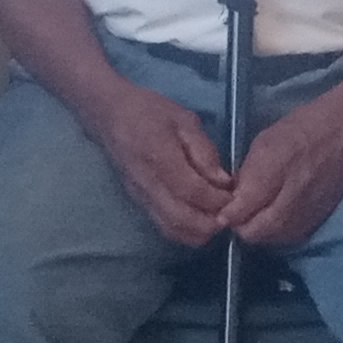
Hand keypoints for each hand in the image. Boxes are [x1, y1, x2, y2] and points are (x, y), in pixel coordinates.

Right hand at [85, 85, 233, 247]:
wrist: (108, 116)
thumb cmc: (149, 111)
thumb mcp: (184, 120)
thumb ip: (204, 151)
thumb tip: (223, 181)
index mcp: (159, 156)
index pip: (191, 191)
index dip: (216, 200)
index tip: (234, 197)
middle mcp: (148, 183)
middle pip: (180, 219)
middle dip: (210, 223)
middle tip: (230, 213)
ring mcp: (141, 197)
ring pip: (171, 229)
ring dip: (199, 231)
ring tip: (217, 217)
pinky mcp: (139, 203)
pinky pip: (164, 226)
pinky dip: (186, 230)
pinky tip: (201, 218)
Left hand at [221, 97, 342, 248]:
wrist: (342, 132)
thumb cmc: (298, 130)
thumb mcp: (263, 143)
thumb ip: (245, 175)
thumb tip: (229, 201)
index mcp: (273, 173)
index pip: (239, 211)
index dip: (226, 213)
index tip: (219, 208)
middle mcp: (291, 198)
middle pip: (255, 232)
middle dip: (240, 226)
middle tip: (236, 213)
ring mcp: (307, 213)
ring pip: (272, 238)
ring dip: (258, 232)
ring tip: (253, 215)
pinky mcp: (318, 219)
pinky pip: (289, 236)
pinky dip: (276, 233)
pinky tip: (273, 218)